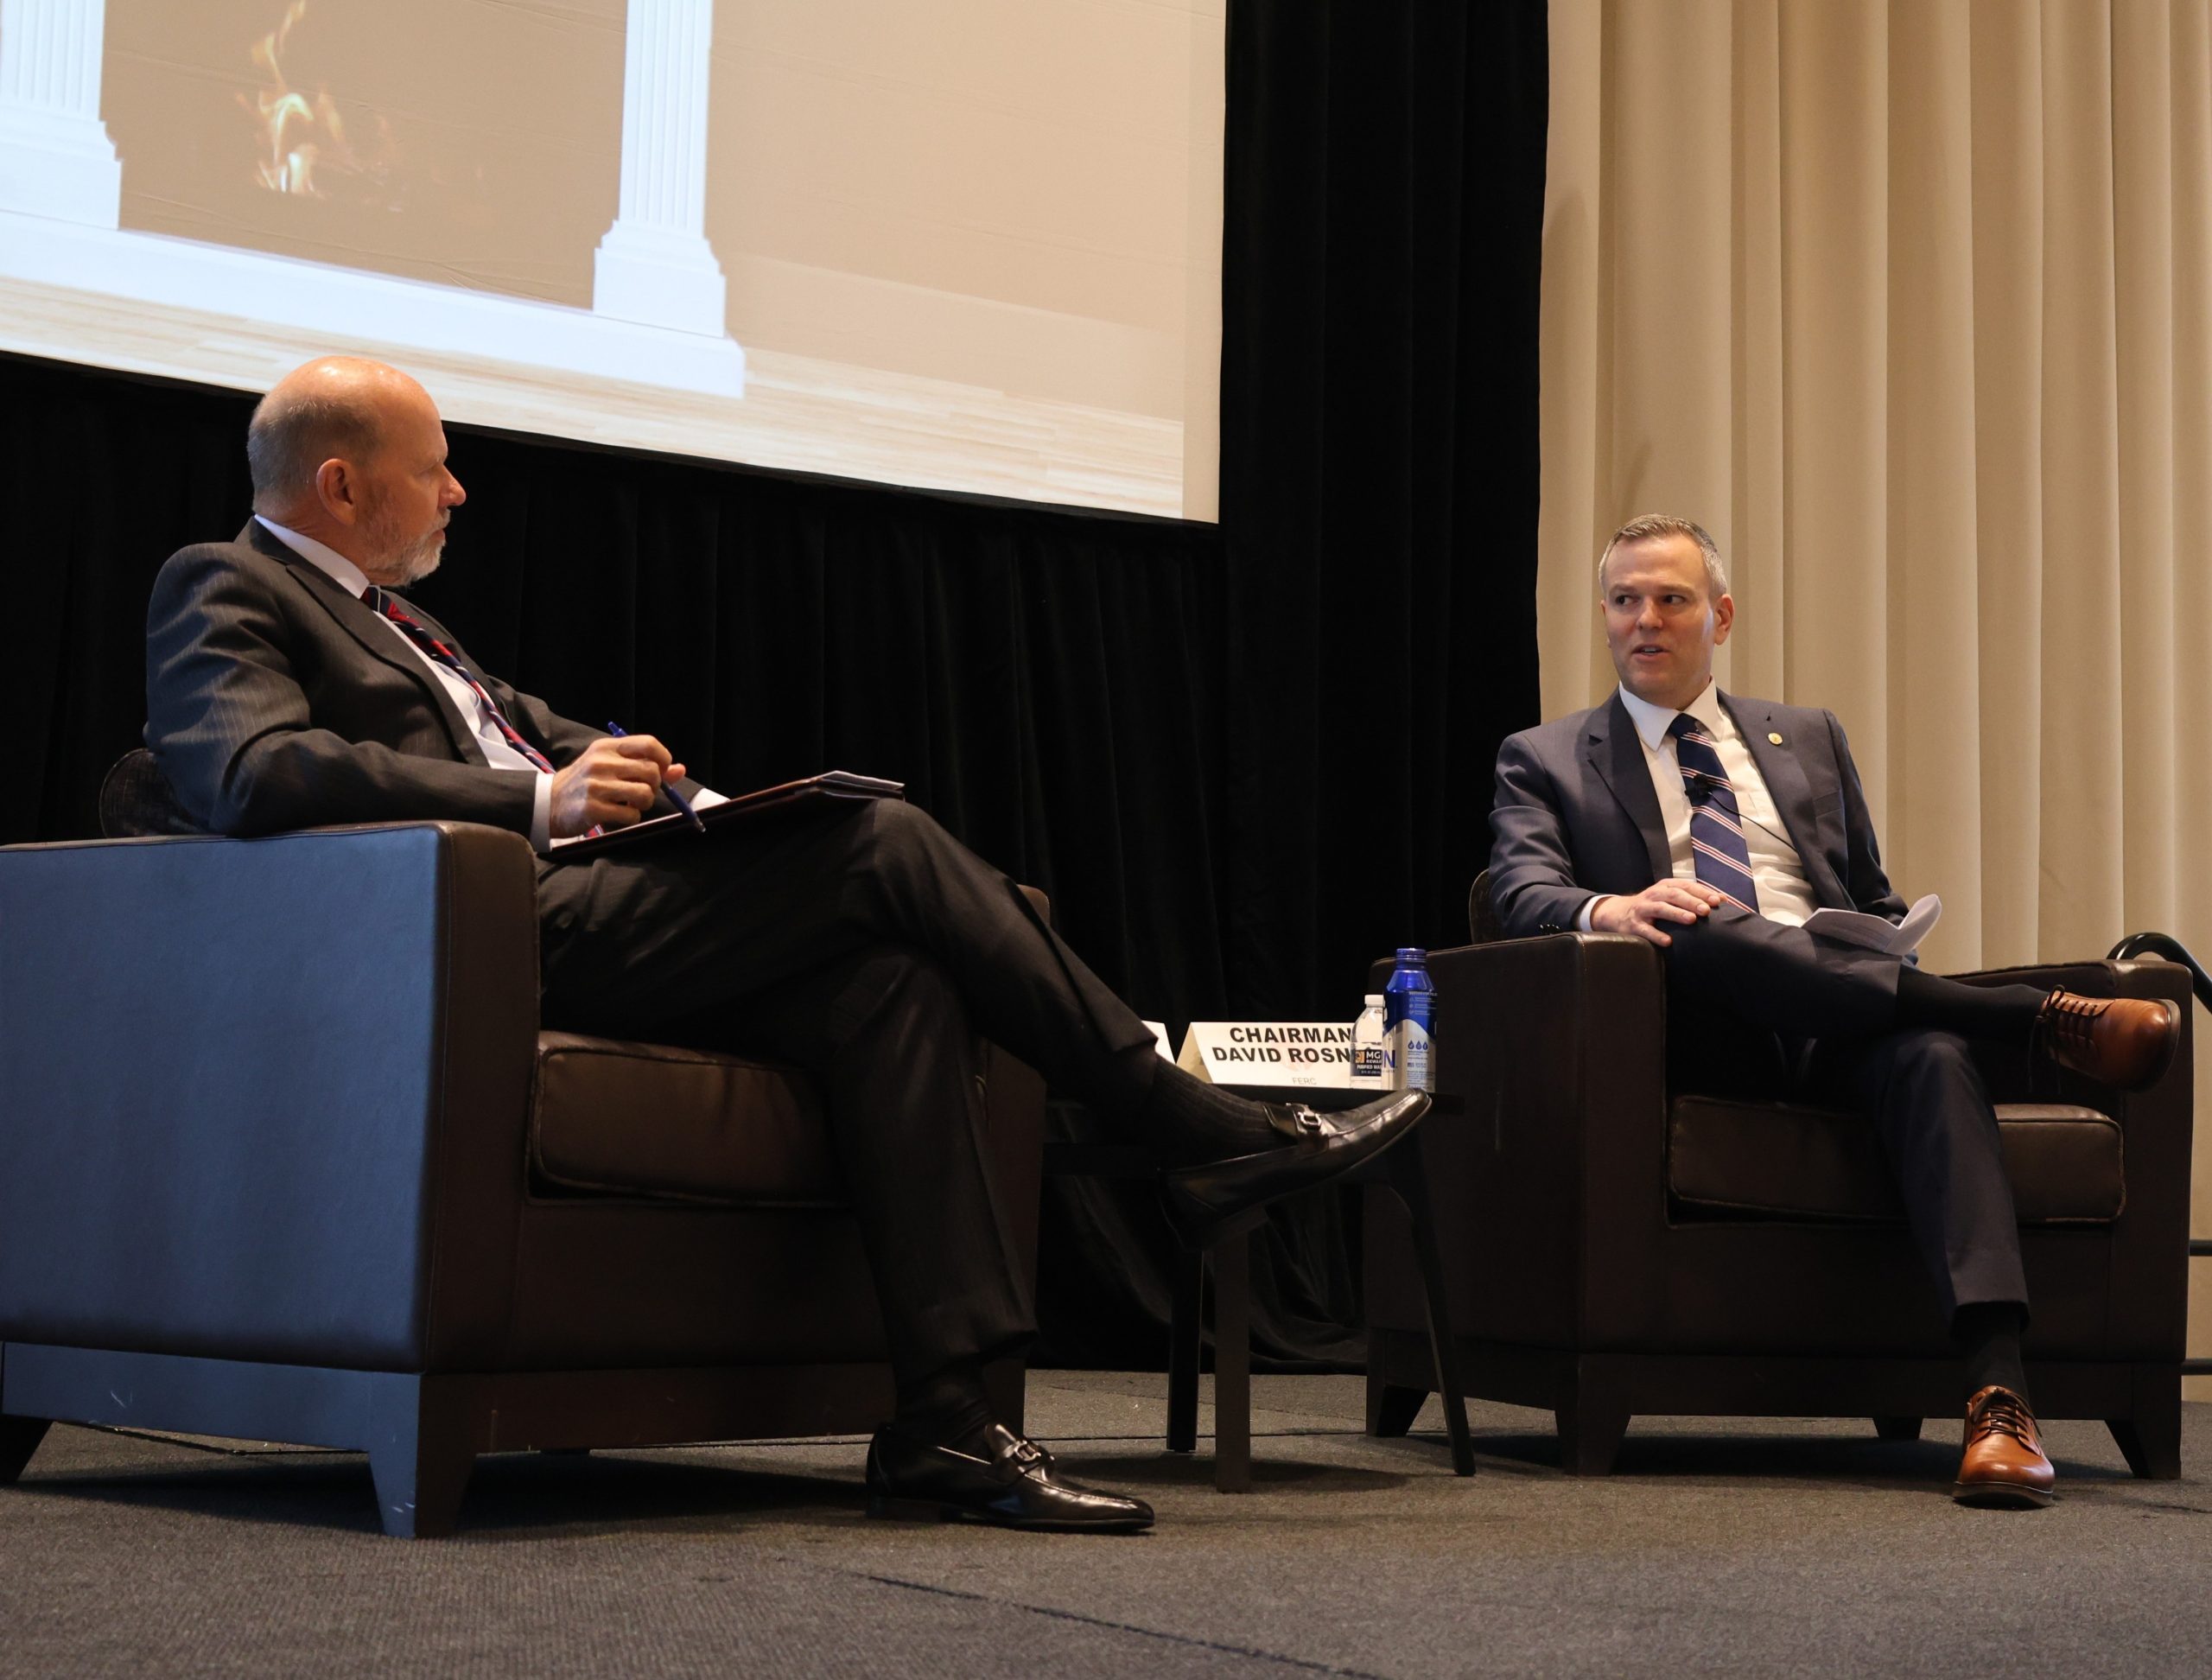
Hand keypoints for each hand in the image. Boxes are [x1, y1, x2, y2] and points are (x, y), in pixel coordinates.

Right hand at [549, 734, 685, 837]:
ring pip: (645, 794)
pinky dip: (631, 818)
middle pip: (652, 771)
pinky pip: (631, 814)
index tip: (661, 771)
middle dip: (654, 786)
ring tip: (629, 803)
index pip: (649, 744)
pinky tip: (618, 814)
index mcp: (607, 747)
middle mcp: (601, 762)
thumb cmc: (586, 782)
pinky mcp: (592, 808)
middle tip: (641, 792)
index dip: (664, 759)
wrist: (548, 803)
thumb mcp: (610, 765)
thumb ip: (644, 764)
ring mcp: (596, 785)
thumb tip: (679, 769)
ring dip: (644, 803)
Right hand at [1589, 879, 1725, 946]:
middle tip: (1706, 910)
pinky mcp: (1633, 925)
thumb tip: (1723, 900)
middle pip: (1674, 895)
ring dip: (1676, 913)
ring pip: (1660, 908)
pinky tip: (1668, 941)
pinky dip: (1656, 935)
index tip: (1717, 901)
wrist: (1617, 913)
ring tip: (1691, 920)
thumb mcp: (1670, 897)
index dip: (1702, 892)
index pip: (1686, 886)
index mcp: (1666, 887)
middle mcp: (1655, 895)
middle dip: (1691, 902)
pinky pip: (1645, 930)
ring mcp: (1643, 909)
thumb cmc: (1652, 906)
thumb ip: (1694, 897)